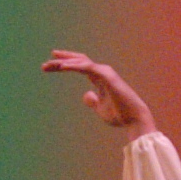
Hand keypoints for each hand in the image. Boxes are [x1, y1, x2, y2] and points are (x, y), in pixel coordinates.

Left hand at [42, 51, 156, 137]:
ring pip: (81, 62)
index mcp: (100, 79)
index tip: (51, 65)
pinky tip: (62, 67)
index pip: (80, 66)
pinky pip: (87, 67)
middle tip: (45, 64)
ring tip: (50, 65)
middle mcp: (102, 72)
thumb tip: (85, 95)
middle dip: (62, 60)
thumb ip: (92, 101)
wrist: (134, 119)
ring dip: (64, 62)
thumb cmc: (120, 115)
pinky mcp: (106, 75)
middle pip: (78, 60)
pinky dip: (74, 65)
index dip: (65, 64)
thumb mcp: (100, 109)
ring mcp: (105, 72)